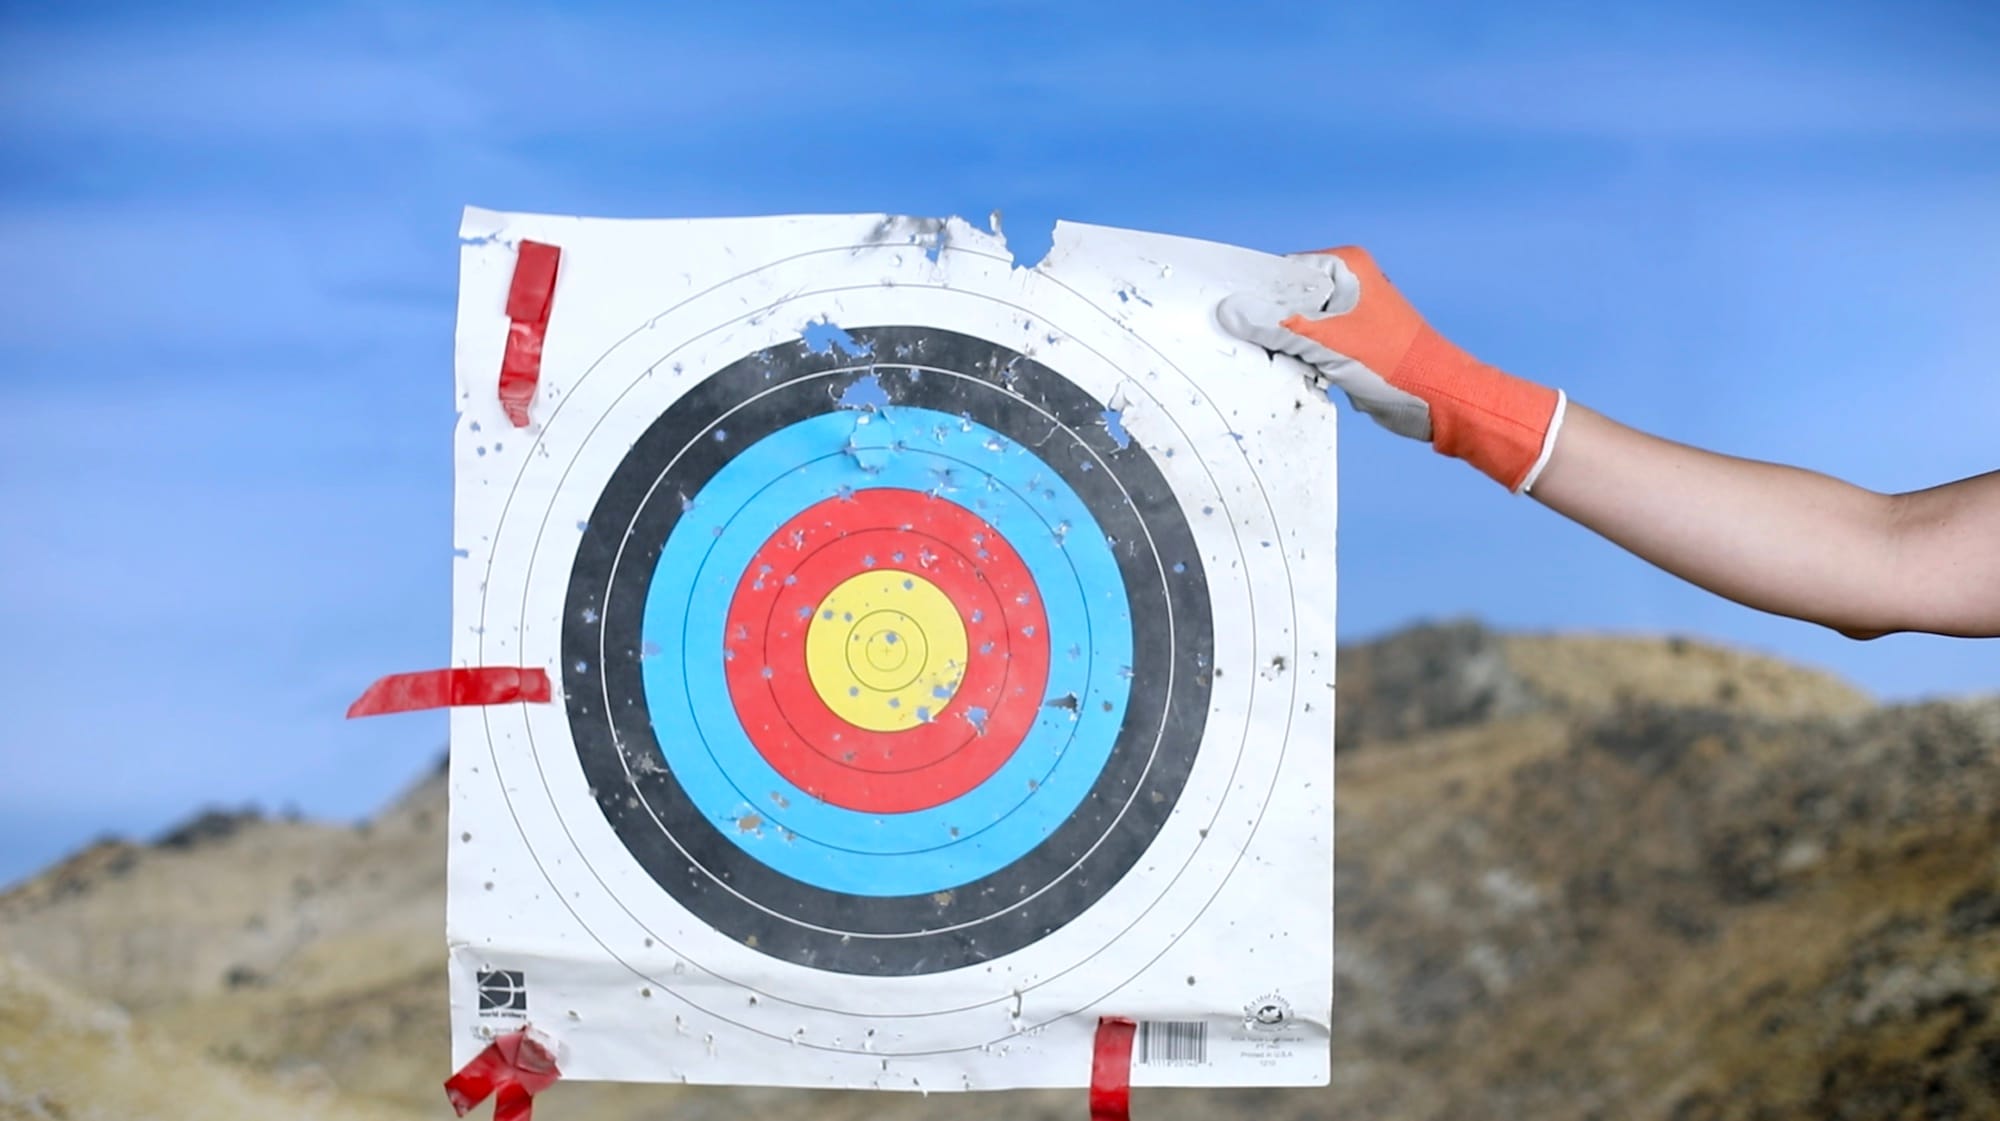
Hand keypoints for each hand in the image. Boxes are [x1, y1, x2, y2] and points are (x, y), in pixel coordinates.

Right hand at [1218, 247, 1565, 491]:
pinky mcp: (1348, 341)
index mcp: (1346, 265)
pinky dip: (1295, 356)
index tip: (1225, 311)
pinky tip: (1285, 368)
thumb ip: (1278, 326)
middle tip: (1238, 338)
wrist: (1437, 399)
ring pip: (1295, 323)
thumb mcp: (1328, 342)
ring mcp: (1347, 313)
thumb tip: (1232, 311)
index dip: (1253, 292)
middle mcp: (1347, 282)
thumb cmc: (1396, 365)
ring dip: (1280, 343)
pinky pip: (1308, 343)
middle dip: (1264, 320)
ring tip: (1263, 356)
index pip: (1281, 271)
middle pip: (1285, 297)